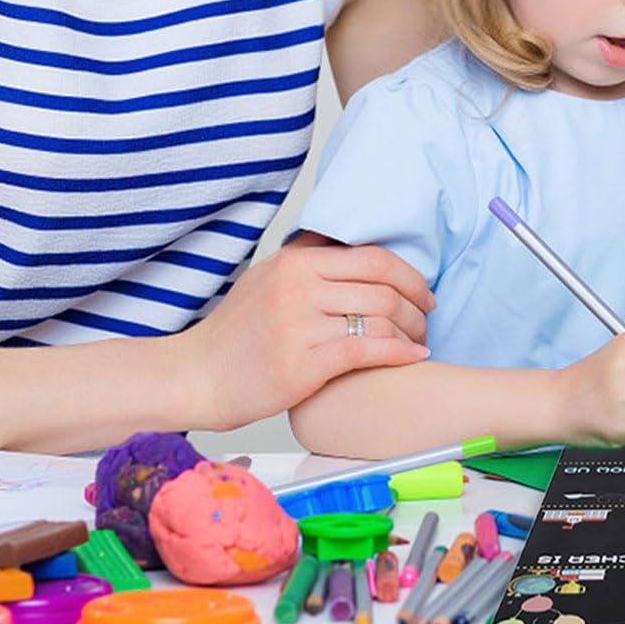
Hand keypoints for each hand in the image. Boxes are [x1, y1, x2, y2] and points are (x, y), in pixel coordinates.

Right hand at [177, 241, 435, 430]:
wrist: (196, 377)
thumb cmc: (236, 334)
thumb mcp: (267, 279)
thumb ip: (309, 262)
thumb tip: (351, 246)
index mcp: (295, 263)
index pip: (371, 256)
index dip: (408, 274)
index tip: (423, 291)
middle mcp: (298, 287)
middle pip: (382, 285)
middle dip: (417, 302)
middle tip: (428, 318)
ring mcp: (299, 325)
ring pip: (380, 317)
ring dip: (412, 331)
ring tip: (420, 342)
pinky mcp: (302, 364)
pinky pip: (368, 351)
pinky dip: (399, 354)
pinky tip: (413, 359)